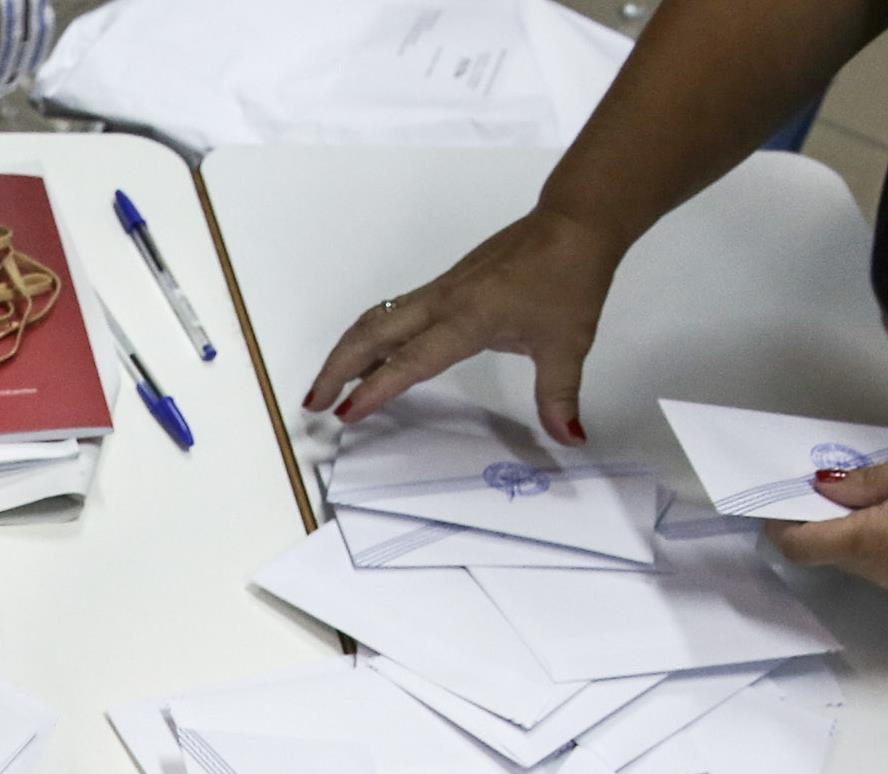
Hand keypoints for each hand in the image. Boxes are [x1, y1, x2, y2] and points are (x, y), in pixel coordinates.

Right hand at [301, 205, 621, 445]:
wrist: (574, 223)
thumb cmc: (570, 279)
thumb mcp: (568, 344)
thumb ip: (558, 396)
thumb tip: (569, 437)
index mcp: (467, 320)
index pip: (409, 360)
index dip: (376, 390)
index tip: (345, 416)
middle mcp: (442, 303)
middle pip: (370, 334)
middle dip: (335, 370)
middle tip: (312, 406)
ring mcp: (438, 291)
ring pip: (374, 321)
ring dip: (344, 353)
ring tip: (326, 387)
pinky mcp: (441, 286)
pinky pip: (391, 314)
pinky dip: (367, 339)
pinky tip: (367, 359)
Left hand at [769, 437, 887, 603]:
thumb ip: (868, 481)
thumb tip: (822, 489)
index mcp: (881, 541)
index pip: (805, 547)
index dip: (785, 528)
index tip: (781, 508)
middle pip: (835, 555)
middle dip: (831, 526)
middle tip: (845, 491)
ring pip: (864, 566)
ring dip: (864, 538)